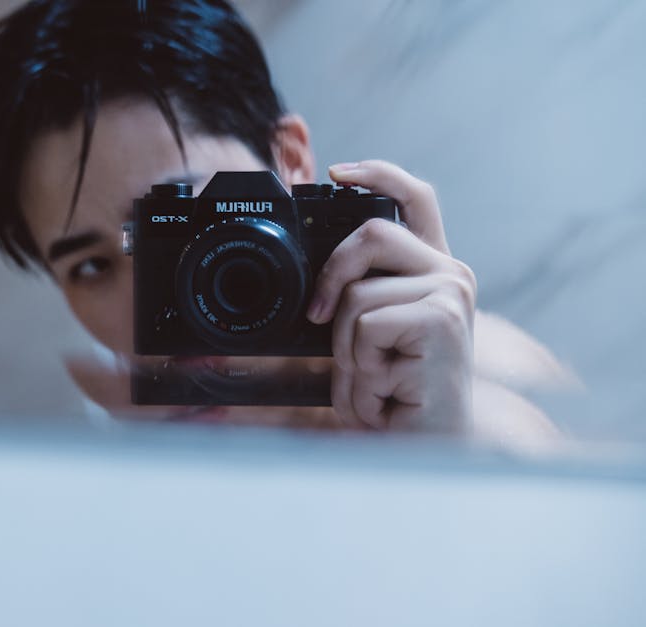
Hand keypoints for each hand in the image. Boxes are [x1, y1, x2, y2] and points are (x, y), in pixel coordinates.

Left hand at [307, 160, 475, 431]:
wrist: (422, 449)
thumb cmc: (393, 396)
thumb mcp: (366, 338)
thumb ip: (354, 298)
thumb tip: (314, 280)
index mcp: (431, 272)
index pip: (415, 200)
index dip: (380, 174)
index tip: (340, 171)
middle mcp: (449, 275)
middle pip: (370, 235)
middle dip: (330, 279)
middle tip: (320, 322)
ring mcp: (450, 294)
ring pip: (356, 296)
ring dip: (346, 352)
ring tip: (373, 381)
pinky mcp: (442, 320)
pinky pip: (365, 328)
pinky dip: (361, 371)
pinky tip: (388, 393)